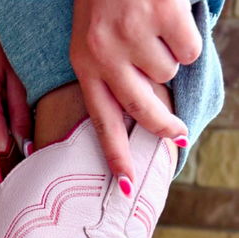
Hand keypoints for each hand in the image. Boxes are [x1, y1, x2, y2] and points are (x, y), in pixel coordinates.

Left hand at [70, 0, 201, 184]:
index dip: (116, 155)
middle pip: (142, 111)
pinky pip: (188, 50)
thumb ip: (108, 72)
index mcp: (84, 63)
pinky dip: (187, 36)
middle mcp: (104, 54)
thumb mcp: (92, 36)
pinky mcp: (162, 16)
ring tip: (156, 31)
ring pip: (169, 75)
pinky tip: (170, 17)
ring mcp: (133, 35)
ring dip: (170, 57)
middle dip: (164, 127)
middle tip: (178, 136)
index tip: (125, 186)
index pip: (102, 120)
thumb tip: (141, 112)